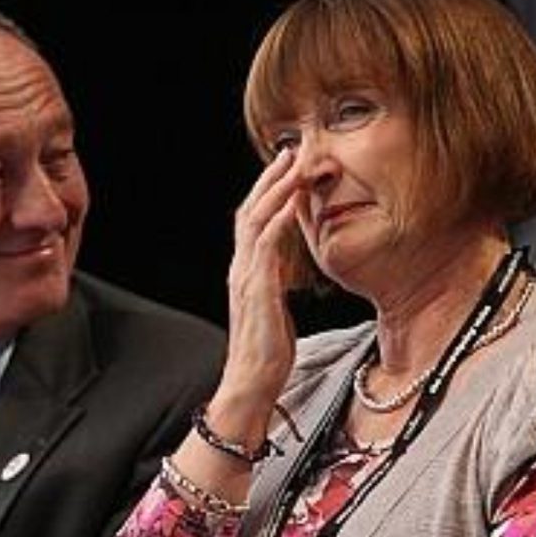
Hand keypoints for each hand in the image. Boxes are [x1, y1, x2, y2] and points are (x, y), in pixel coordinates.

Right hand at [168, 149, 305, 504]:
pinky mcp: (257, 290)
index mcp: (246, 274)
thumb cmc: (266, 356)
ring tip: (294, 163)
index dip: (268, 193)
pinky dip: (278, 219)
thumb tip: (288, 272)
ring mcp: (246, 278)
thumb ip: (277, 286)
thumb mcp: (274, 311)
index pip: (253, 223)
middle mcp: (241, 270)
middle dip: (270, 179)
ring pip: (255, 221)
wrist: (251, 386)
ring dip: (275, 189)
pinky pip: (266, 246)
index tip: (288, 168)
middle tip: (291, 150)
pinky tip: (293, 201)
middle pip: (250, 212)